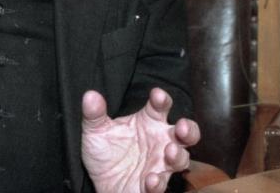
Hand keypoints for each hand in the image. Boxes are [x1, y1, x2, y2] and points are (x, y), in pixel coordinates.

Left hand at [81, 87, 199, 192]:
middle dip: (188, 129)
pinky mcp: (154, 185)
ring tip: (170, 151)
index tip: (157, 95)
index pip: (160, 106)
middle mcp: (160, 141)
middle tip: (182, 126)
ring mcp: (160, 164)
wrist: (100, 183)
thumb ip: (94, 113)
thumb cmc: (105, 153)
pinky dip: (157, 183)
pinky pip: (160, 185)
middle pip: (184, 133)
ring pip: (180, 159)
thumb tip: (90, 96)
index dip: (162, 99)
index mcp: (149, 122)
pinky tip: (151, 179)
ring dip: (178, 155)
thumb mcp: (95, 131)